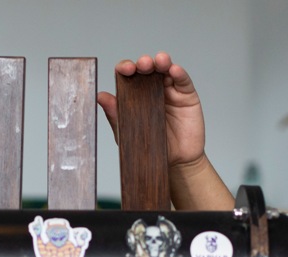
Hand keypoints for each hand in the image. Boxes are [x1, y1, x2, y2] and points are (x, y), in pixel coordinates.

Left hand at [97, 52, 231, 210]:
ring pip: (165, 68)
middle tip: (141, 65)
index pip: (129, 75)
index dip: (126, 68)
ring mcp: (170, 90)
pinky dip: (178, 72)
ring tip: (159, 61)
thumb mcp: (128, 133)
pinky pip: (183, 80)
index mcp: (135, 95)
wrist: (175, 164)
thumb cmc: (150, 148)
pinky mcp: (187, 95)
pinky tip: (173, 70)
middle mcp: (151, 89)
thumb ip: (115, 115)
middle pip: (147, 68)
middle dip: (143, 63)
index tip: (125, 69)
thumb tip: (100, 96)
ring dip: (161, 61)